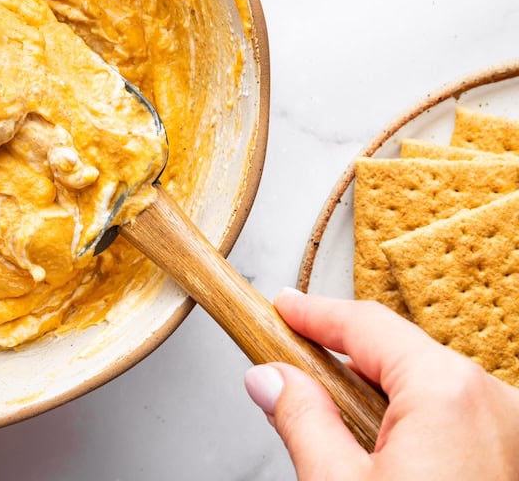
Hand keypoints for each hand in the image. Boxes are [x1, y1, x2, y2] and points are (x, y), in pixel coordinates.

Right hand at [244, 290, 518, 479]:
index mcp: (447, 392)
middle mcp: (493, 402)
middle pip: (401, 354)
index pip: (366, 326)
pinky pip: (457, 419)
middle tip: (289, 364)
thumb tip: (271, 379)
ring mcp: (514, 432)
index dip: (314, 314)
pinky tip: (382, 453)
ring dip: (379, 396)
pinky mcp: (514, 459)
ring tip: (333, 426)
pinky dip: (413, 423)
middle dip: (343, 358)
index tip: (283, 307)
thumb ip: (300, 418)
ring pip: (430, 388)